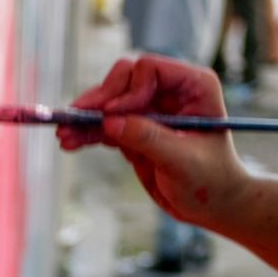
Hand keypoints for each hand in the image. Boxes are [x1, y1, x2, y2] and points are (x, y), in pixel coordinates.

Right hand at [55, 55, 249, 228]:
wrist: (213, 207)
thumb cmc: (211, 182)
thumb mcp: (182, 162)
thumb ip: (148, 138)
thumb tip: (110, 122)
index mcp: (192, 86)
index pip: (150, 69)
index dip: (129, 90)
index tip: (116, 116)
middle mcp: (170, 92)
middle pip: (123, 80)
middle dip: (100, 100)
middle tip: (75, 119)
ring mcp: (150, 111)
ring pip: (109, 102)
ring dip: (86, 117)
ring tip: (64, 134)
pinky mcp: (135, 131)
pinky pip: (105, 126)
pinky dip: (88, 134)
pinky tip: (70, 143)